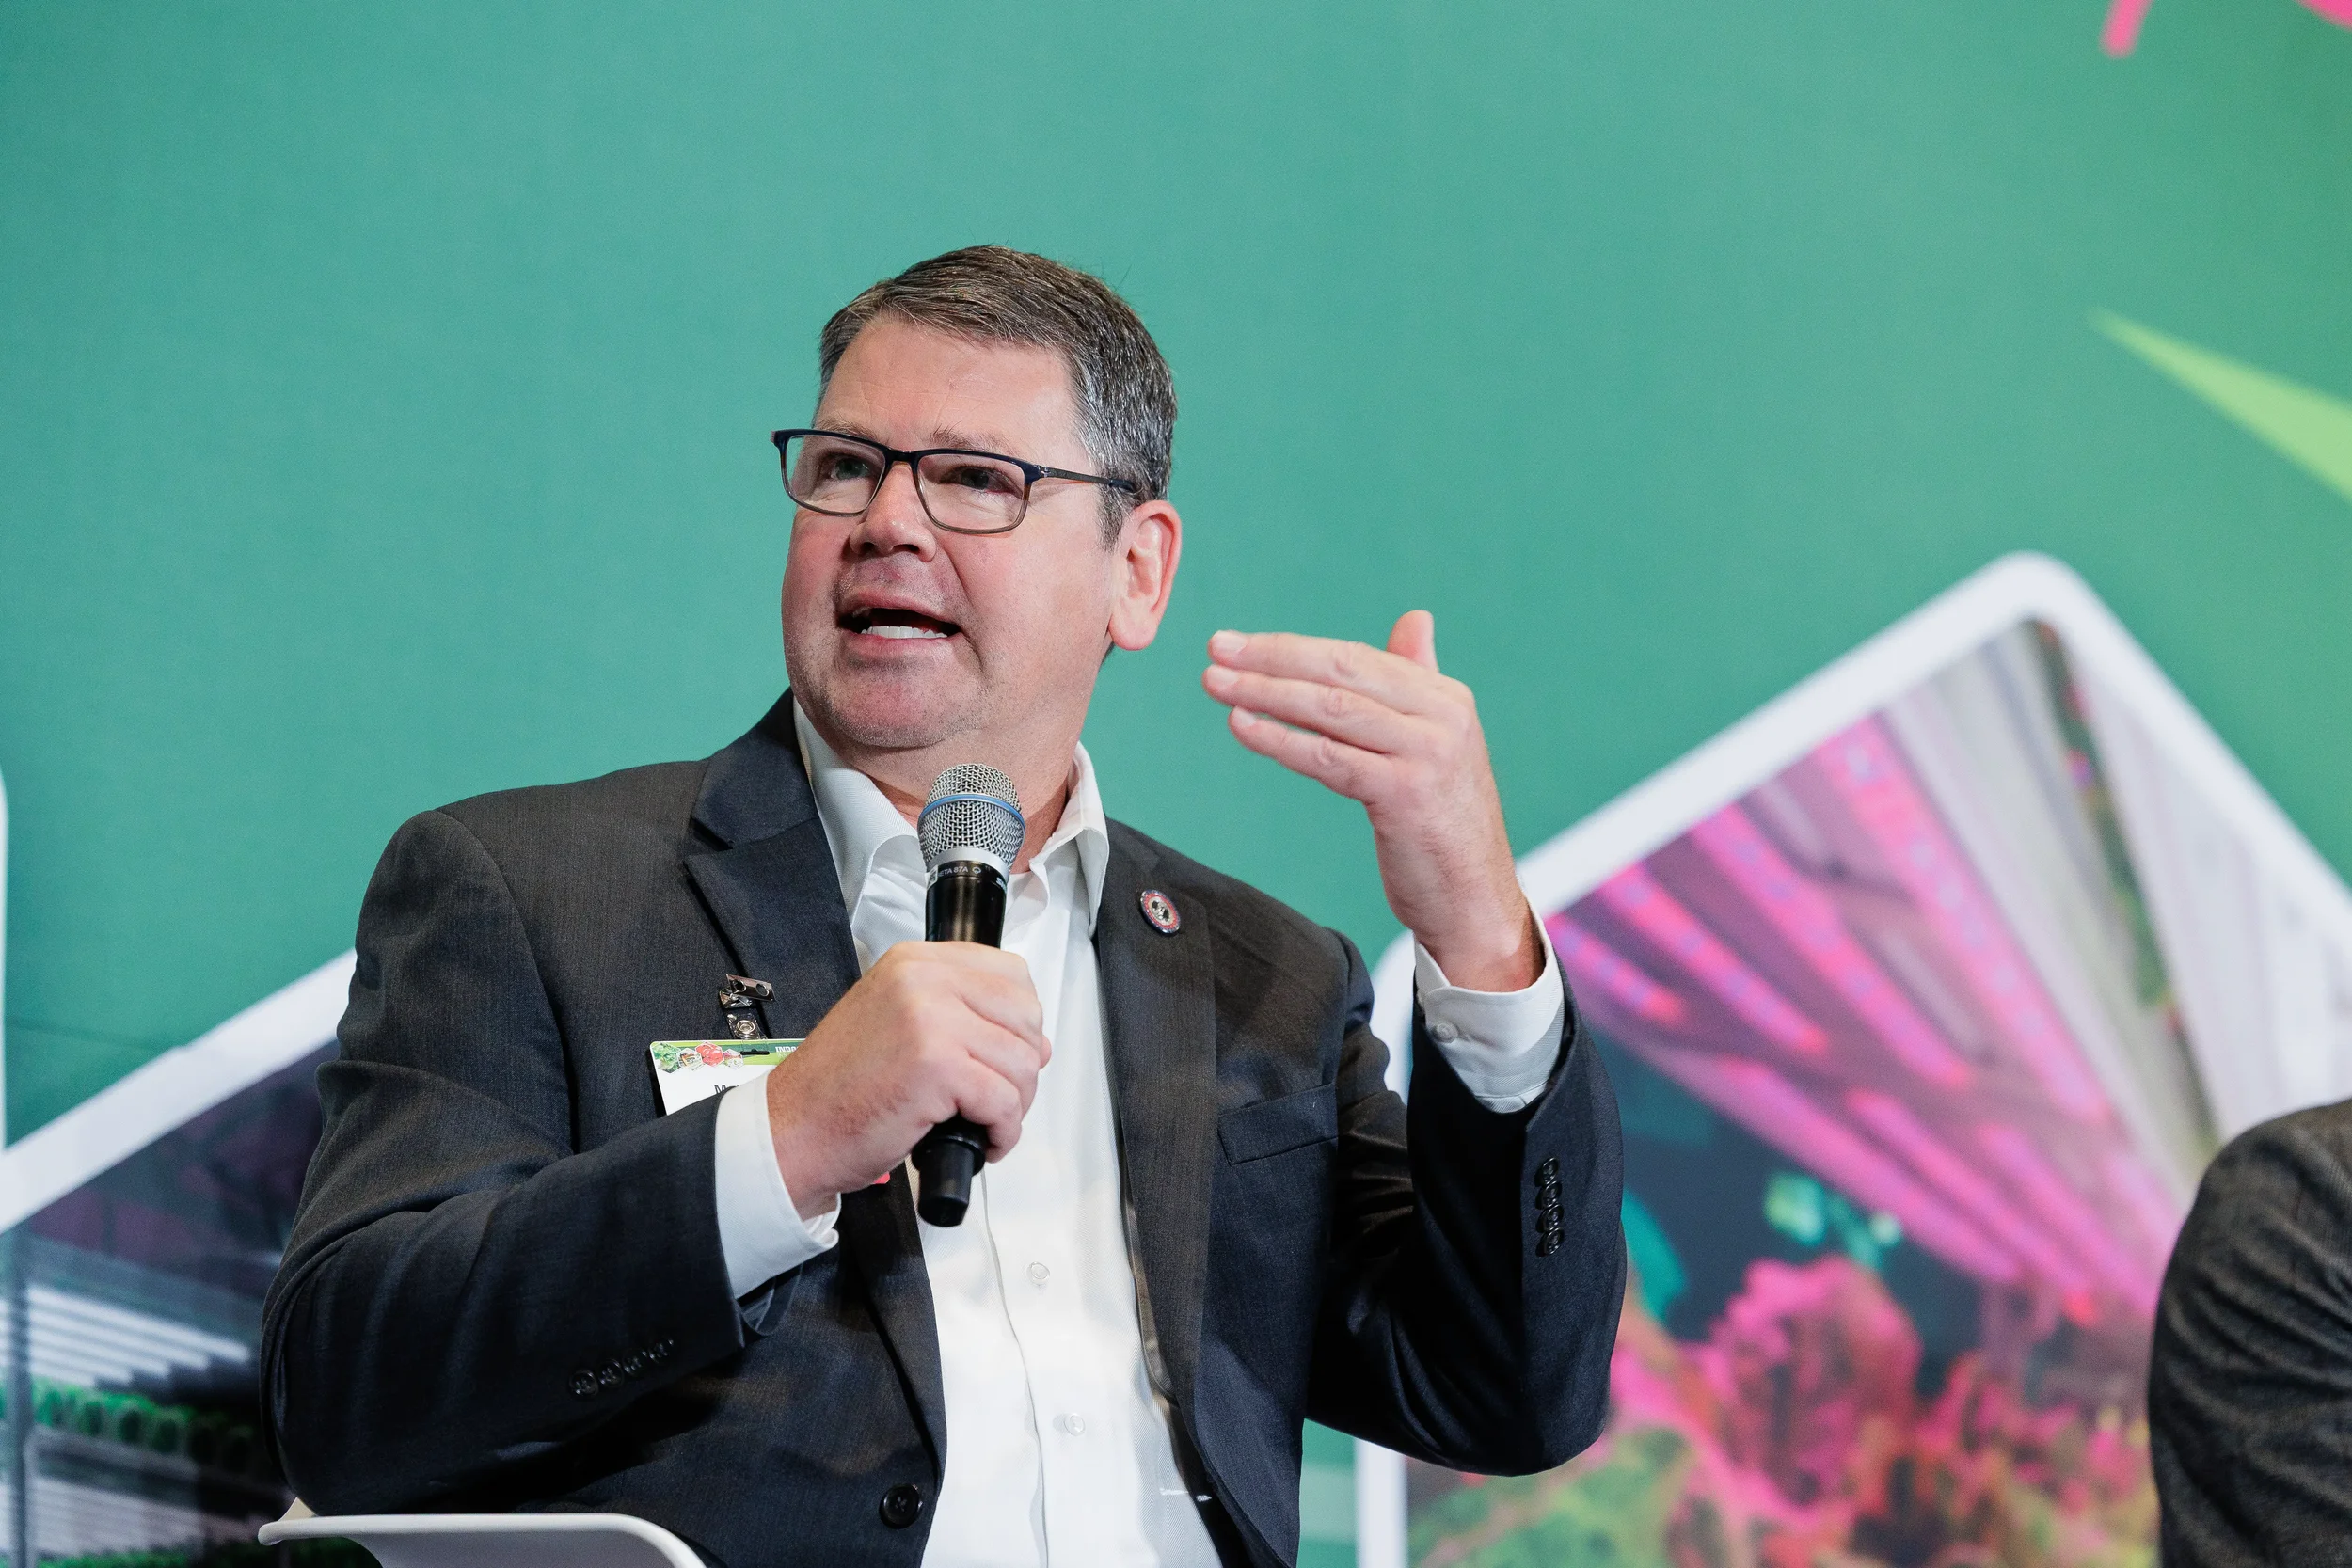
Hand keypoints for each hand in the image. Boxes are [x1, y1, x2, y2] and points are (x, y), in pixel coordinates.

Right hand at [764, 942, 1050, 1218]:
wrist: (792, 1131)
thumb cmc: (839, 1090)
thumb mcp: (900, 1026)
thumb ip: (961, 1018)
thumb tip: (1036, 1043)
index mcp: (915, 962)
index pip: (1011, 974)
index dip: (1019, 1023)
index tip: (1002, 1054)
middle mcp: (924, 979)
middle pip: (1026, 1016)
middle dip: (1022, 1067)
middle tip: (995, 1098)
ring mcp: (931, 1018)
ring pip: (1022, 1061)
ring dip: (1015, 1105)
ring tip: (983, 1122)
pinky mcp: (936, 1065)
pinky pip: (1005, 1101)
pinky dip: (1003, 1131)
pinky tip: (982, 1141)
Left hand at [1202, 611, 1539, 992]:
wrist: (1474, 899)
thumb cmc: (1444, 825)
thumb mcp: (1436, 744)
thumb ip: (1417, 683)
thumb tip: (1415, 620)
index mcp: (1445, 697)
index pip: (1355, 657)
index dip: (1291, 647)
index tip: (1238, 642)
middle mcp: (1441, 716)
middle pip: (1341, 672)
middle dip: (1271, 657)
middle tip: (1216, 649)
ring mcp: (1426, 754)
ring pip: (1331, 709)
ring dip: (1265, 692)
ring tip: (1217, 685)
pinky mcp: (1405, 795)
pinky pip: (1329, 758)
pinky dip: (1281, 739)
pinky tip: (1244, 727)